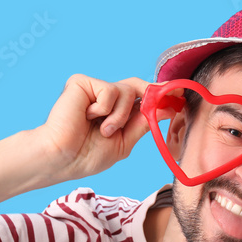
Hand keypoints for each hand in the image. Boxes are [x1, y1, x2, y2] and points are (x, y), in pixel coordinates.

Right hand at [34, 75, 162, 183]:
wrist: (62, 158)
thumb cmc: (87, 155)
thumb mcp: (124, 142)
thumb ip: (143, 123)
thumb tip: (167, 108)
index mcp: (116, 113)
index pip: (141, 99)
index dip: (160, 95)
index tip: (179, 94)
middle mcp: (106, 98)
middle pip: (137, 86)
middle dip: (154, 92)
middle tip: (169, 96)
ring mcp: (94, 89)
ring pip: (126, 90)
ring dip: (119, 115)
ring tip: (103, 130)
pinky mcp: (82, 83)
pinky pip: (109, 89)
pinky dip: (104, 108)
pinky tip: (88, 117)